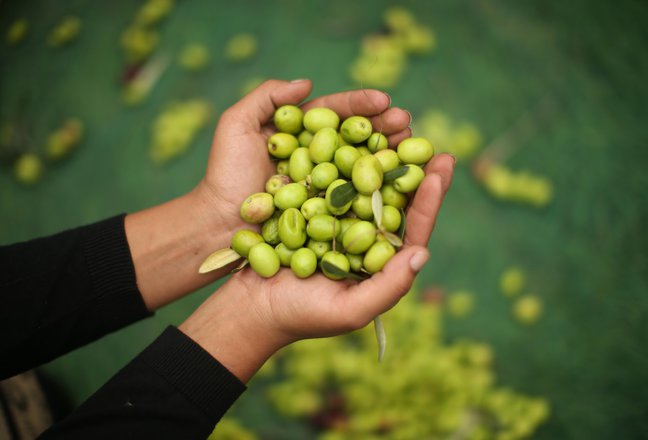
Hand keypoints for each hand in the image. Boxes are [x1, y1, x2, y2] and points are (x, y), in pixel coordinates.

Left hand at [125, 79, 410, 309]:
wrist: (216, 225)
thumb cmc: (224, 175)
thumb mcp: (236, 126)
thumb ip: (267, 97)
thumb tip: (306, 83)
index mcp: (304, 137)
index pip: (338, 115)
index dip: (362, 106)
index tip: (384, 99)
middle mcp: (321, 161)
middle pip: (359, 140)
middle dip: (386, 128)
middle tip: (406, 122)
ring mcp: (327, 189)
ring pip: (365, 169)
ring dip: (391, 157)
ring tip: (413, 147)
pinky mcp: (331, 217)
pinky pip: (359, 203)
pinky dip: (382, 193)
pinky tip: (403, 186)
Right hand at [180, 152, 454, 382]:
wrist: (250, 306)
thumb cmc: (300, 315)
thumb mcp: (350, 311)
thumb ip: (388, 287)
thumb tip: (421, 252)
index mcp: (380, 262)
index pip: (413, 229)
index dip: (430, 201)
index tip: (441, 169)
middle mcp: (364, 237)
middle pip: (396, 201)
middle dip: (415, 170)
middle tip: (431, 142)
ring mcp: (338, 220)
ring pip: (367, 184)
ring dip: (384, 156)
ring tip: (399, 127)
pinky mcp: (312, 207)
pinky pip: (332, 178)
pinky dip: (345, 155)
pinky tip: (354, 132)